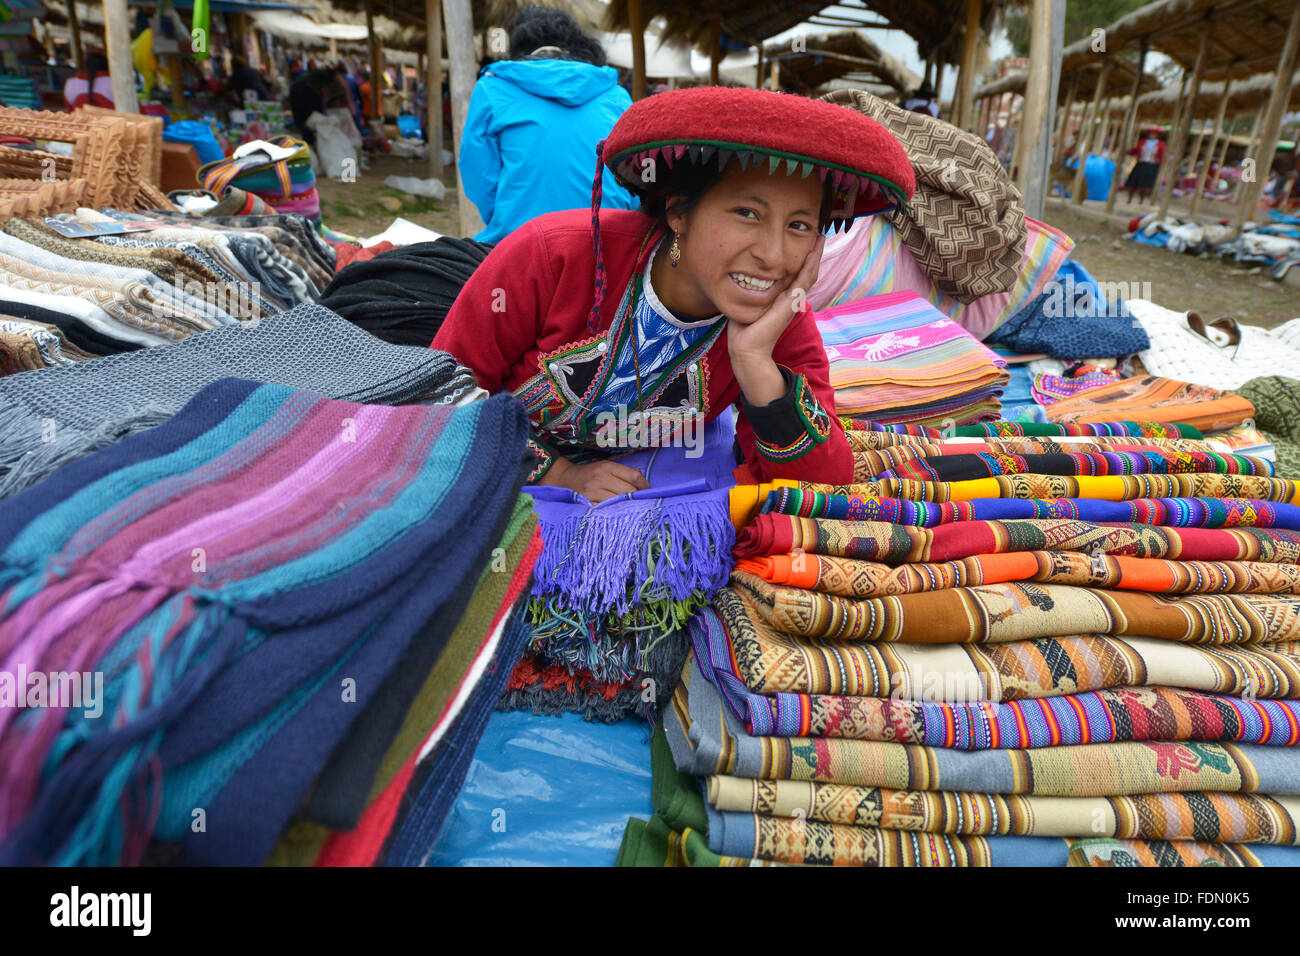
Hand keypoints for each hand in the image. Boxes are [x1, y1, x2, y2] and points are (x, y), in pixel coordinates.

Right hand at [539, 457, 649, 503]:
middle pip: (629, 490)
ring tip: (629, 506)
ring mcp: (593, 493)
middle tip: (640, 501)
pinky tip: (617, 511)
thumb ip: (624, 473)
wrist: (565, 479)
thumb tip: (645, 486)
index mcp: (607, 467)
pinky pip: (607, 510)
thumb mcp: (606, 466)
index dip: (645, 485)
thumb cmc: (590, 474)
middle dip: (637, 497)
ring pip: (620, 502)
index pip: (634, 475)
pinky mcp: (587, 504)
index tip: (648, 491)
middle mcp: (600, 478)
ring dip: (627, 505)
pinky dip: (615, 511)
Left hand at [726, 235, 824, 363]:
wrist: (747, 347)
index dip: (802, 259)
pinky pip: (803, 280)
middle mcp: (791, 298)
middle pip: (807, 271)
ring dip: (816, 255)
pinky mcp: (791, 303)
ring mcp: (793, 300)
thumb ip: (751, 291)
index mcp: (783, 298)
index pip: (796, 274)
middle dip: (813, 253)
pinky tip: (813, 252)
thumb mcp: (749, 303)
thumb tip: (741, 277)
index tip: (804, 242)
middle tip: (819, 234)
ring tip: (820, 237)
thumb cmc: (744, 329)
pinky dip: (810, 265)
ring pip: (810, 273)